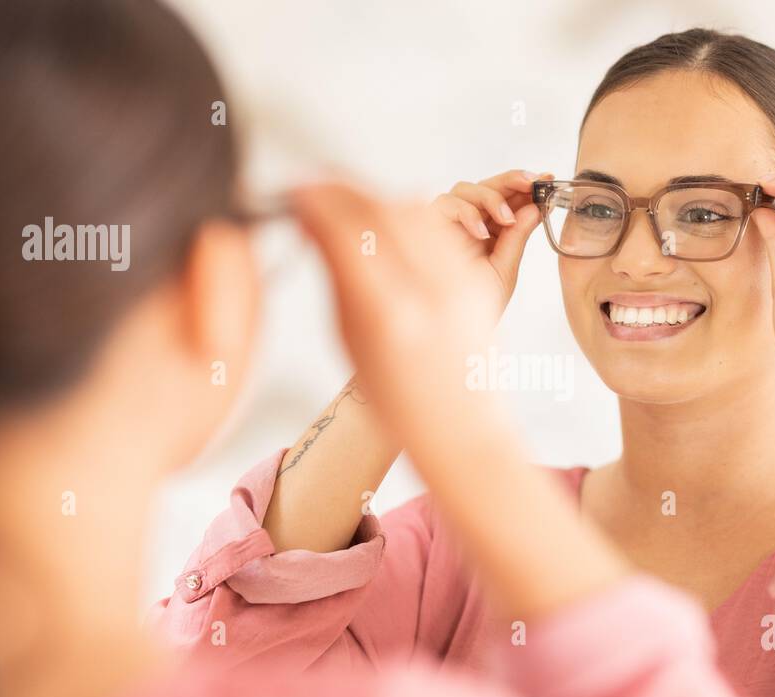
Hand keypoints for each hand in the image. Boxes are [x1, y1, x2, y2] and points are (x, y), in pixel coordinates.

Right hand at [292, 181, 505, 446]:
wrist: (461, 427)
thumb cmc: (395, 395)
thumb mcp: (350, 337)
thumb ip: (337, 272)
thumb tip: (312, 218)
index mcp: (389, 312)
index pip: (348, 227)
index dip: (317, 199)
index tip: (296, 191)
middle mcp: (430, 292)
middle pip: (382, 207)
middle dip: (342, 190)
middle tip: (314, 190)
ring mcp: (460, 284)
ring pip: (415, 208)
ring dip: (374, 197)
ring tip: (346, 206)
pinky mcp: (478, 281)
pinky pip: (439, 228)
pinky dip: (406, 215)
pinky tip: (384, 224)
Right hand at [431, 169, 547, 317]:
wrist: (452, 328)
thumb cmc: (476, 303)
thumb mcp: (505, 267)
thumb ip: (517, 237)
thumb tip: (535, 207)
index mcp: (489, 229)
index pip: (507, 198)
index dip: (527, 186)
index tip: (548, 179)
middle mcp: (467, 221)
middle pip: (486, 184)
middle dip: (511, 180)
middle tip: (532, 182)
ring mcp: (447, 223)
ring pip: (465, 188)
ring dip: (490, 197)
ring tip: (507, 219)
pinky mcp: (428, 226)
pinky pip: (446, 204)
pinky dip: (466, 213)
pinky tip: (481, 233)